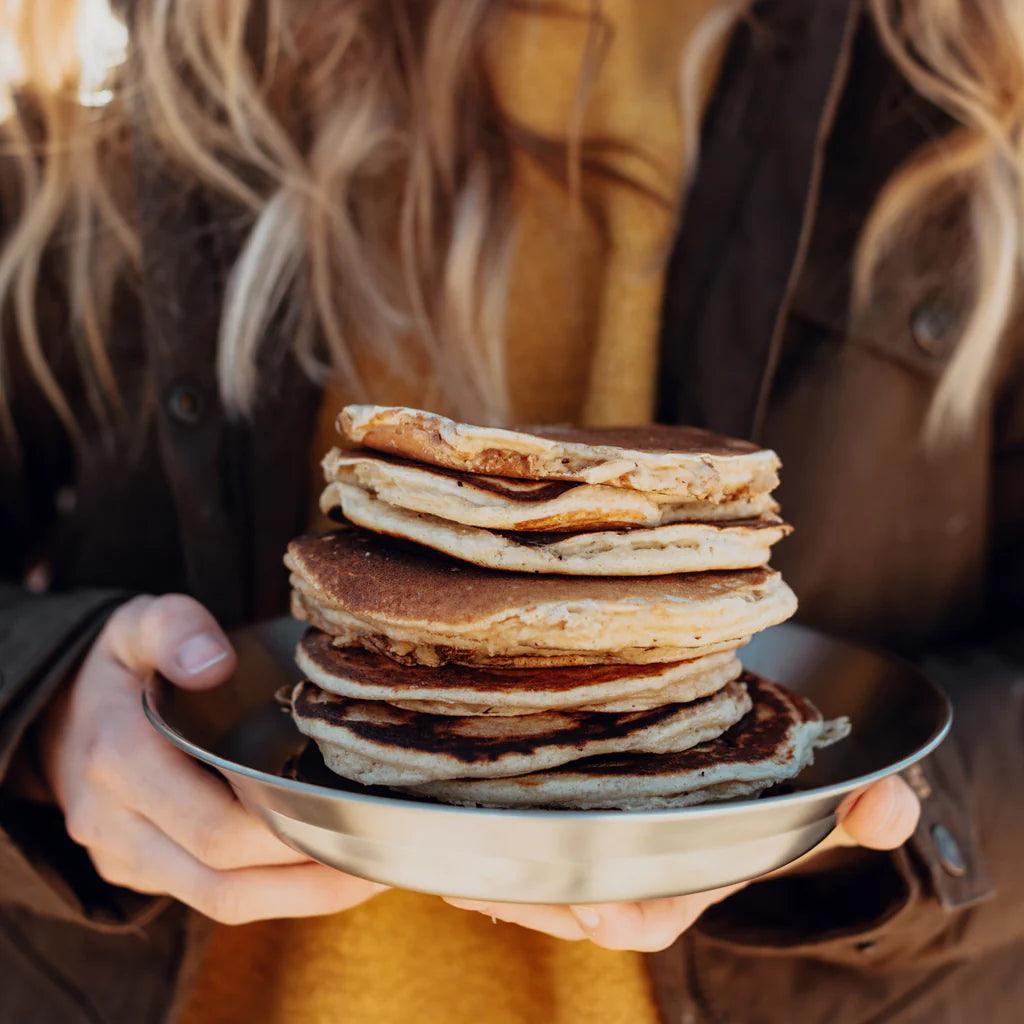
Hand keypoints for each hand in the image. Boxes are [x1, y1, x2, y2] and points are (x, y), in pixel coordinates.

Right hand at [40, 594, 385, 923]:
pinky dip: (275, 894)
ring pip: (220, 902)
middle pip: (224, 875)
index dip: (285, 830)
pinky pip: (212, 898)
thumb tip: (215, 663)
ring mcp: (126, 856)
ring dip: (300, 898)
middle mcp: (116, 823)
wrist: (58, 714)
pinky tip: (329, 871)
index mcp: (120, 759)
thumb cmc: (122, 666)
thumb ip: (176, 629)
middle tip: (378, 844)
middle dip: (307, 870)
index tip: (350, 814)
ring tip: (368, 870)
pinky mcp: (142, 872)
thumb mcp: (140, 625)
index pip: (213, 825)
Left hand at [444, 775, 920, 949]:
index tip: (587, 896)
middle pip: (571, 899)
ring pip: (537, 875)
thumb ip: (861, 807)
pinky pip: (521, 844)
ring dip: (493, 870)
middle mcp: (634, 875)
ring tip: (448, 853)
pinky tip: (451, 824)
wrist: (736, 770)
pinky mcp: (566, 819)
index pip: (646, 914)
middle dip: (529, 893)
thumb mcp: (813, 796)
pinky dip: (488, 839)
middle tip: (479, 876)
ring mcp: (596, 851)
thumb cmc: (770, 788)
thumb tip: (892, 806)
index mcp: (685, 882)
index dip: (617, 911)